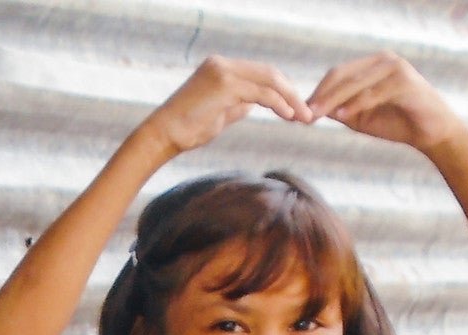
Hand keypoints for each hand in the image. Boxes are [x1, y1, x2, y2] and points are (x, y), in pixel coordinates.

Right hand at [139, 55, 312, 157]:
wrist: (161, 136)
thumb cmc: (186, 130)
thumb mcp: (219, 113)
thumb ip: (238, 104)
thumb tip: (255, 104)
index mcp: (220, 67)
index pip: (259, 73)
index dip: (280, 89)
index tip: (294, 107)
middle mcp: (222, 64)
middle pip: (268, 72)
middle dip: (290, 92)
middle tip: (306, 111)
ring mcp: (223, 72)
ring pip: (269, 80)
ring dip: (289, 98)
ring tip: (302, 115)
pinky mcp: (225, 85)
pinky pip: (261, 92)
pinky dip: (278, 103)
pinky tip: (288, 115)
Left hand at [309, 52, 467, 153]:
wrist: (431, 133)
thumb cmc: (396, 123)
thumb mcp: (360, 117)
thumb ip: (339, 109)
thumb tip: (310, 109)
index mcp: (373, 65)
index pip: (338, 74)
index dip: (318, 92)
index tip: (300, 112)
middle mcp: (384, 61)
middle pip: (342, 76)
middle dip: (321, 96)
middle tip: (303, 115)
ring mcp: (395, 68)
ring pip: (354, 83)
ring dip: (332, 100)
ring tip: (315, 115)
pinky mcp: (405, 81)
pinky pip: (373, 93)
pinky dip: (355, 103)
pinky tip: (340, 115)